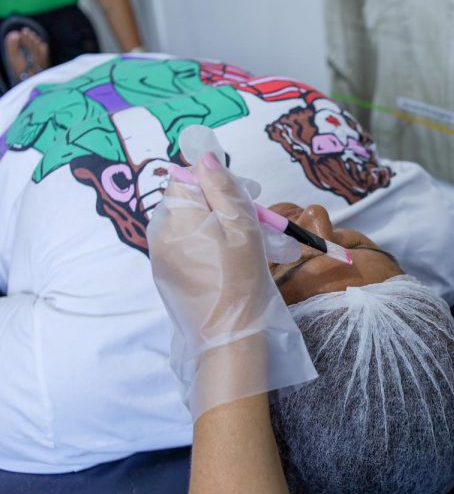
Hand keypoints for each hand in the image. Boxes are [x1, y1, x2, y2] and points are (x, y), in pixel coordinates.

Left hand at [148, 153, 315, 419]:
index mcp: (176, 217)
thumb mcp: (242, 228)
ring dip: (215, 223)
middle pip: (186, 200)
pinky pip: (185, 246)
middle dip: (218, 203)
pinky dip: (207, 244)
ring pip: (187, 223)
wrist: (227, 337)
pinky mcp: (167, 275)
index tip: (244, 195)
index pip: (186, 177)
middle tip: (253, 218)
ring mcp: (160, 256)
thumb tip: (204, 155)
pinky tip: (230, 259)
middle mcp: (160, 233)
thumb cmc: (241, 280)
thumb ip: (223, 189)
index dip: (215, 181)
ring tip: (247, 241)